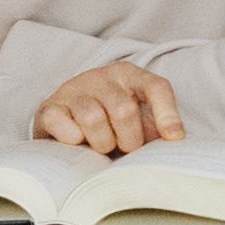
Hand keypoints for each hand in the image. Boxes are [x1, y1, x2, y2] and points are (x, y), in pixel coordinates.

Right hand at [35, 61, 184, 157]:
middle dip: (129, 139)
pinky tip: (77, 142)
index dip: (167, 114)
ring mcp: (74, 89)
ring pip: (94, 119)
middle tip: (125, 149)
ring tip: (102, 147)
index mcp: (129, 75)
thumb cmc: (107, 121)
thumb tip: (172, 142)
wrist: (61, 118)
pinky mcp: (50, 107)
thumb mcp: (133, 119)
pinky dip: (73, 140)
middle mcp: (101, 77)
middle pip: (124, 110)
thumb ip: (151, 128)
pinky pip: (64, 126)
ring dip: (102, 143)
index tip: (174, 138)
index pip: (155, 87)